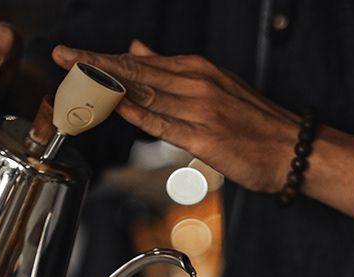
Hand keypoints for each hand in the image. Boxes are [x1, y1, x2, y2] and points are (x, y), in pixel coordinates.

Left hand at [52, 40, 298, 192]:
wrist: (291, 149)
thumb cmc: (254, 124)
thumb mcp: (214, 86)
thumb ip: (172, 72)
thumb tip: (138, 50)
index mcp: (196, 70)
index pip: (139, 62)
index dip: (102, 59)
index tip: (73, 55)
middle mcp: (195, 82)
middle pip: (135, 71)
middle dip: (95, 64)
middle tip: (62, 56)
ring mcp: (199, 108)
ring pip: (144, 93)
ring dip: (107, 86)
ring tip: (74, 79)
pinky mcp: (204, 136)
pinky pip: (163, 123)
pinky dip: (137, 113)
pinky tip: (114, 106)